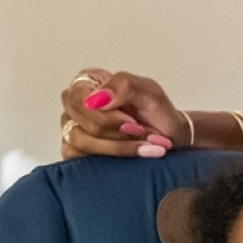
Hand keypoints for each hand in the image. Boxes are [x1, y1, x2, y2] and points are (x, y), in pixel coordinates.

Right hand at [60, 68, 189, 159]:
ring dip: (117, 147)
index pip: (78, 100)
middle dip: (116, 133)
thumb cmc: (157, 113)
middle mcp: (75, 105)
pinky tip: (133, 157)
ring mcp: (73, 128)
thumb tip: (95, 100)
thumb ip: (123, 85)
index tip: (132, 122)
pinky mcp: (77, 151)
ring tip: (143, 144)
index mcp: (87, 82)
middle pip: (78, 123)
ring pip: (80, 143)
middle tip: (141, 132)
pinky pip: (80, 160)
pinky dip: (111, 160)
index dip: (106, 117)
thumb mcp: (149, 91)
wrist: (169, 138)